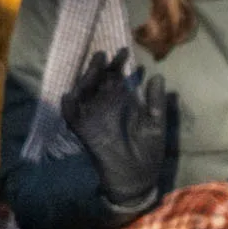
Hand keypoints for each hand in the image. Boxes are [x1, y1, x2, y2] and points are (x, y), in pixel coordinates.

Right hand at [66, 52, 173, 212]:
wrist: (138, 178)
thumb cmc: (148, 151)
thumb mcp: (155, 123)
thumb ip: (155, 101)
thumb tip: (157, 75)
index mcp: (121, 102)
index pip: (115, 78)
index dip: (118, 64)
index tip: (124, 50)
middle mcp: (104, 106)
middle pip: (98, 81)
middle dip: (101, 67)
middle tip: (106, 53)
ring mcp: (92, 117)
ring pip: (84, 92)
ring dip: (87, 78)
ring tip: (95, 66)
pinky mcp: (84, 131)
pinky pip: (71, 116)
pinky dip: (69, 106)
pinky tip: (71, 95)